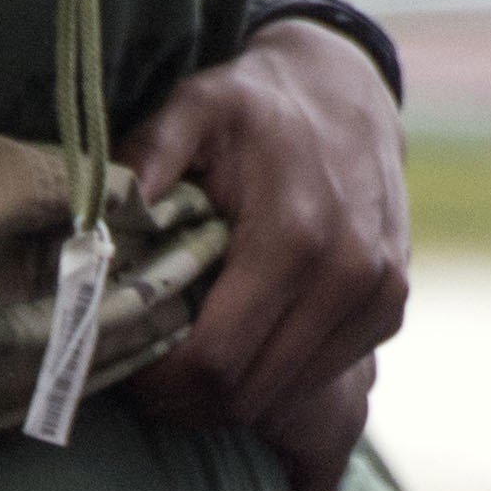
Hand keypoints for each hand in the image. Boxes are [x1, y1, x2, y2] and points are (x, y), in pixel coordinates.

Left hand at [121, 13, 405, 490]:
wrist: (347, 90)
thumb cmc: (255, 106)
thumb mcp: (194, 106)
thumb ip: (150, 152)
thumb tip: (101, 215)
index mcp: (294, 236)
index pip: (217, 360)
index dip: (162, 385)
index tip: (128, 372)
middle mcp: (348, 275)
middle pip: (249, 393)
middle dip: (189, 399)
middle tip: (148, 380)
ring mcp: (378, 295)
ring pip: (285, 398)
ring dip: (230, 396)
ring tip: (189, 362)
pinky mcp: (389, 308)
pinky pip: (319, 378)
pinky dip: (273, 379)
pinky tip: (242, 345)